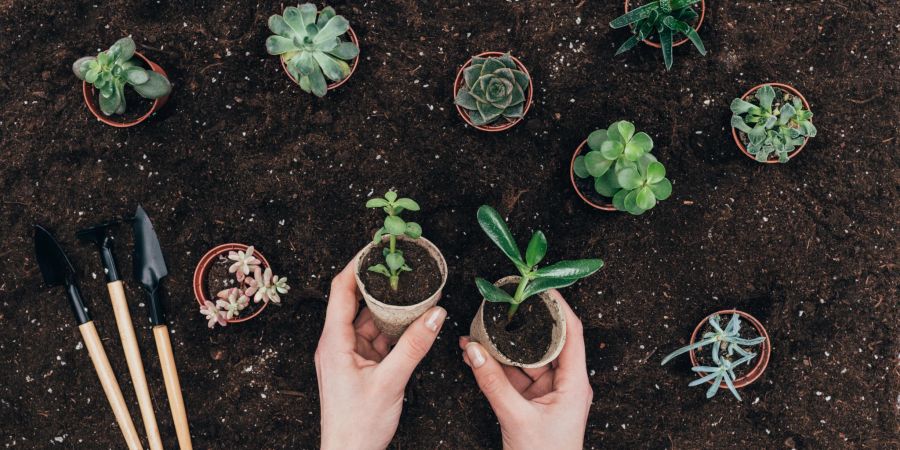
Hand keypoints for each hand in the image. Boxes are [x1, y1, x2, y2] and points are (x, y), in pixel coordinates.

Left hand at [316, 262, 446, 449]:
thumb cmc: (358, 425)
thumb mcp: (392, 381)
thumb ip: (415, 346)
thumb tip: (436, 314)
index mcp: (334, 342)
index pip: (341, 290)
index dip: (356, 264)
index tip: (375, 246)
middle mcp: (336, 344)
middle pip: (356, 301)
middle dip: (379, 284)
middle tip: (402, 264)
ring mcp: (346, 355)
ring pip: (369, 321)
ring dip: (389, 308)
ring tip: (413, 290)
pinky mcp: (357, 366)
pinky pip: (375, 339)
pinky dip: (392, 330)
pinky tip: (411, 322)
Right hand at [460, 291, 592, 449]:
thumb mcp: (515, 417)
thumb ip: (492, 381)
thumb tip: (472, 349)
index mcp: (575, 383)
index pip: (571, 332)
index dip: (558, 306)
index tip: (539, 285)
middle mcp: (566, 384)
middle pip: (547, 341)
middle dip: (524, 322)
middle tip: (505, 301)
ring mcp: (550, 393)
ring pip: (528, 358)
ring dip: (505, 345)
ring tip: (482, 326)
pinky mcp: (534, 403)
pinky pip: (516, 376)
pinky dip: (498, 365)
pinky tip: (478, 354)